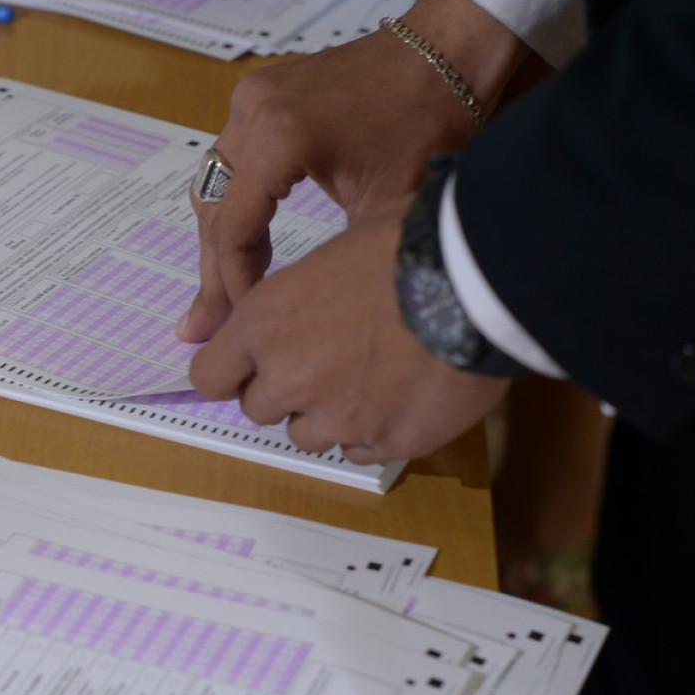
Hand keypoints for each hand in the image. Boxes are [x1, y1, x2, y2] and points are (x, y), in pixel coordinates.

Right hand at [178, 0, 536, 343]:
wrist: (445, 48)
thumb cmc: (429, 122)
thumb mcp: (385, 205)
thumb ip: (332, 255)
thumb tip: (295, 311)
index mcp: (278, 139)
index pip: (234, 230)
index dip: (234, 285)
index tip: (244, 325)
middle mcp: (251, 112)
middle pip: (212, 209)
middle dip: (213, 272)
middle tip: (201, 329)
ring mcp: (250, 98)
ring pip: (214, 185)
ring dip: (220, 240)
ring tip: (220, 296)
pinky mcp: (260, 94)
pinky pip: (232, 161)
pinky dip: (236, 206)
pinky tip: (243, 246)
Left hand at [188, 197, 511, 464]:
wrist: (484, 278)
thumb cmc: (412, 244)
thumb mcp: (342, 244)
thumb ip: (305, 290)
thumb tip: (308, 297)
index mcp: (265, 322)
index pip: (209, 376)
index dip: (229, 372)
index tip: (247, 368)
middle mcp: (290, 377)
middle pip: (258, 408)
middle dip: (283, 390)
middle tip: (326, 360)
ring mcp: (338, 418)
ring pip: (308, 436)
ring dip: (326, 414)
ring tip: (370, 377)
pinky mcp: (387, 443)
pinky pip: (361, 450)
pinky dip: (373, 431)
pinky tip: (401, 397)